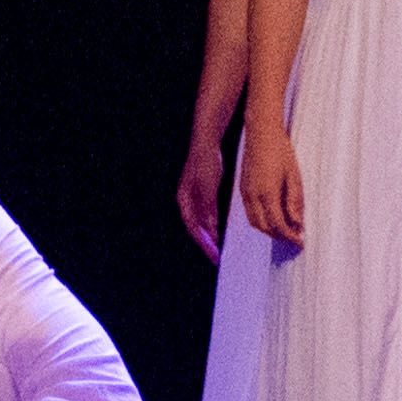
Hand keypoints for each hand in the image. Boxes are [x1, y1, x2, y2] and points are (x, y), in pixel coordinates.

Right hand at [175, 136, 227, 258]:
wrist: (206, 143)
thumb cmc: (205, 162)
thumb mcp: (208, 186)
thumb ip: (208, 207)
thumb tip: (209, 227)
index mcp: (184, 200)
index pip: (193, 227)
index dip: (203, 242)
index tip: (213, 254)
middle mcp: (186, 200)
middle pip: (194, 227)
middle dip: (205, 243)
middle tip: (216, 257)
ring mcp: (192, 196)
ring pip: (199, 222)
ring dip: (207, 235)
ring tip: (217, 249)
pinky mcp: (200, 193)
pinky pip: (204, 214)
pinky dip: (210, 224)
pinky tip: (217, 230)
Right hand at [238, 122, 308, 245]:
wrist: (261, 134)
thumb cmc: (280, 151)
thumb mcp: (294, 176)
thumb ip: (294, 202)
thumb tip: (297, 223)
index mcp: (267, 193)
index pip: (278, 225)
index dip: (289, 236)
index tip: (300, 241)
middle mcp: (252, 196)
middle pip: (264, 227)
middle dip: (279, 236)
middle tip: (294, 237)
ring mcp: (245, 193)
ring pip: (254, 222)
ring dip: (269, 230)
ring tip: (286, 228)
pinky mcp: (243, 188)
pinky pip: (250, 212)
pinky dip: (261, 220)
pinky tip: (273, 216)